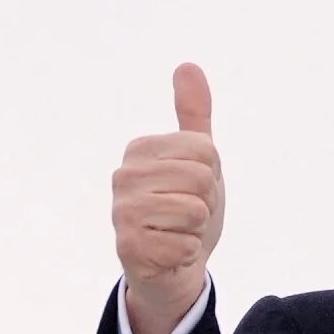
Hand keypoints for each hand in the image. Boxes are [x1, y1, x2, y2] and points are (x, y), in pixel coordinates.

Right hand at [112, 63, 224, 333]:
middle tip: (188, 216)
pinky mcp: (127, 247)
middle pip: (201, 178)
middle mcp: (124, 176)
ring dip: (197, 229)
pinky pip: (185, 244)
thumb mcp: (199, 160)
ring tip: (179, 232)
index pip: (206, 150)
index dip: (212, 176)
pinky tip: (170, 254)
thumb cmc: (186, 211)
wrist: (173, 268)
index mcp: (141, 149)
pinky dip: (187, 253)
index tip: (193, 190)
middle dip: (206, 203)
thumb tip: (188, 66)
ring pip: (194, 210)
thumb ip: (193, 115)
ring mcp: (121, 212)